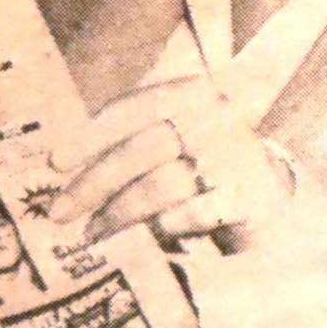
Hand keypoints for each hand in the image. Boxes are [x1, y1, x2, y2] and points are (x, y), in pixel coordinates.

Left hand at [49, 77, 293, 254]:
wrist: (272, 196)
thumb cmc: (203, 165)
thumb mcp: (171, 138)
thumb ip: (128, 142)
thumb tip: (63, 166)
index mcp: (191, 93)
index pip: (131, 109)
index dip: (89, 137)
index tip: (54, 163)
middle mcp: (215, 117)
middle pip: (139, 150)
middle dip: (93, 184)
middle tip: (59, 212)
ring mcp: (236, 156)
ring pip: (161, 185)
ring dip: (119, 213)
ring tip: (93, 233)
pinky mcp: (251, 196)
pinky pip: (197, 213)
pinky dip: (169, 225)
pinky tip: (152, 235)